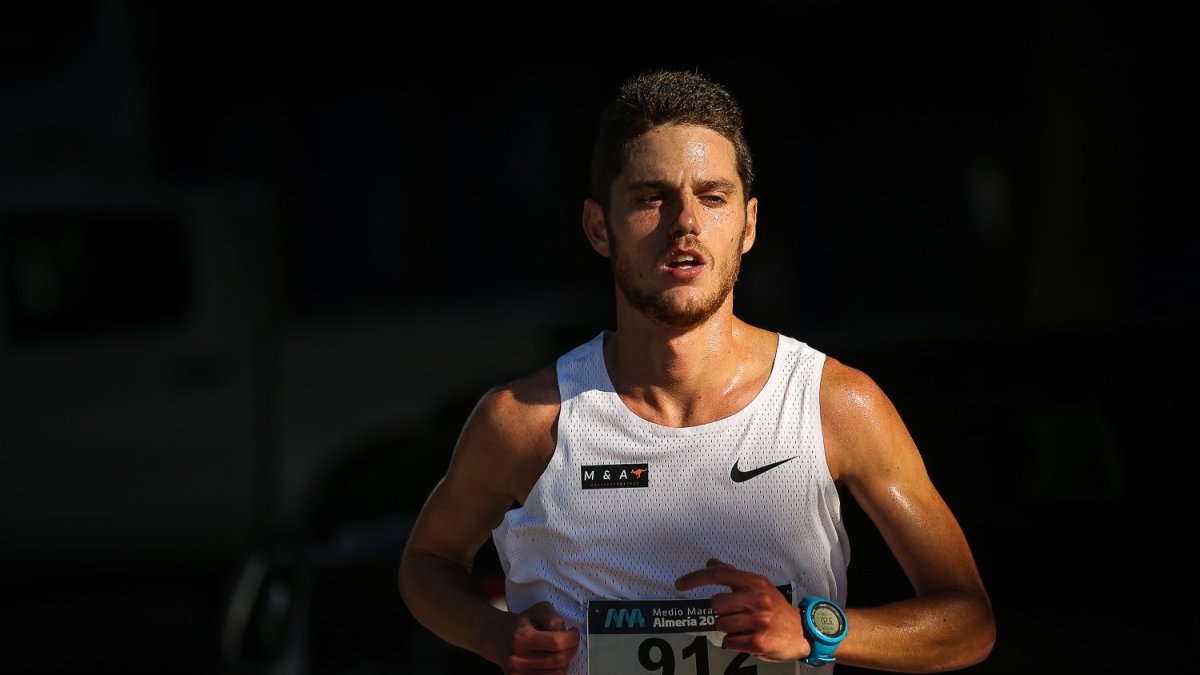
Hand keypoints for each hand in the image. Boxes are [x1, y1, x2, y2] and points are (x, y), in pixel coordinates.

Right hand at [498, 601, 580, 674]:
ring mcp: (517, 674)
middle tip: (569, 642)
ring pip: (558, 674)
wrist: (497, 637)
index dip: (572, 638)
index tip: (573, 633)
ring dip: (564, 662)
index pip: (558, 642)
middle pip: (560, 660)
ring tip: (558, 652)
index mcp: (521, 637)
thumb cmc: (521, 624)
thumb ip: (553, 619)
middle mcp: (517, 659)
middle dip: (571, 649)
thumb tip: (563, 633)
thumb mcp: (538, 610)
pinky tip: (551, 662)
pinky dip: (555, 672)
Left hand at [674, 558, 808, 662]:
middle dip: (720, 611)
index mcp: (755, 583)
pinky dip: (733, 642)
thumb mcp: (759, 585)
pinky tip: (747, 638)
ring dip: (728, 628)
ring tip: (744, 627)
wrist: (802, 632)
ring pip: (720, 624)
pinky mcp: (758, 642)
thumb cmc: (777, 608)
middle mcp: (758, 599)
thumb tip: (711, 562)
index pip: (719, 574)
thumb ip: (733, 574)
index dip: (695, 578)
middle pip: (715, 603)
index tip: (680, 584)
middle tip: (734, 614)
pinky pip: (728, 642)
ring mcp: (758, 621)